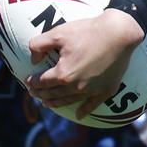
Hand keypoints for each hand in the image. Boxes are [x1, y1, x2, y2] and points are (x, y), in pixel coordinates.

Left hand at [25, 9, 143, 118]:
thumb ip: (38, 46)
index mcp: (63, 74)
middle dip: (41, 94)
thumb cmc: (87, 31)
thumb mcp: (57, 33)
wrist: (118, 33)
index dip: (33, 83)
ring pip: (69, 101)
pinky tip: (79, 115)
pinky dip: (84, 111)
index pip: (42, 82)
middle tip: (34, 93)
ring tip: (48, 103)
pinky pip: (93, 105)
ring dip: (56, 103)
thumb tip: (33, 60)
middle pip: (54, 94)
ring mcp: (92, 90)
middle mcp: (76, 86)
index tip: (28, 82)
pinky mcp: (106, 90)